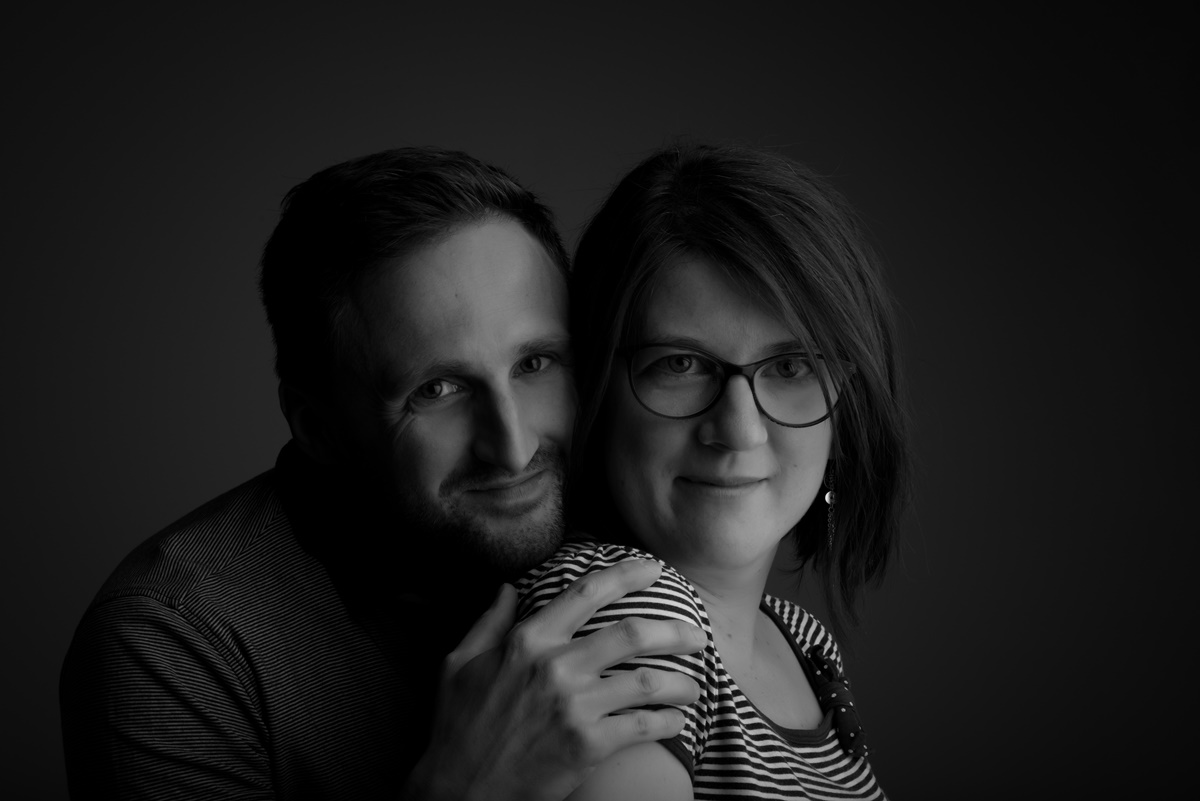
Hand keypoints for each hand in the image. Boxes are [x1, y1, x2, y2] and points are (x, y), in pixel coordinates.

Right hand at [402, 559, 705, 800]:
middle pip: (633, 634)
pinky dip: (669, 722)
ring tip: (694, 685)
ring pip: (649, 682)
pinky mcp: (589, 745)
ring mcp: (575, 706)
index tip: (653, 570)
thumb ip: (489, 622)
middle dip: (675, 631)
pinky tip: (676, 722)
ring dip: (682, 682)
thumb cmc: (458, 727)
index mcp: (528, 640)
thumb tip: (507, 588)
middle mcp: (556, 666)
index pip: (587, 592)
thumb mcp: (459, 664)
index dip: (627, 575)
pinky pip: (645, 726)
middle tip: (697, 634)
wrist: (460, 790)